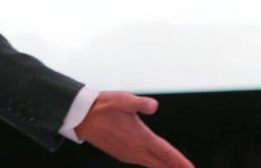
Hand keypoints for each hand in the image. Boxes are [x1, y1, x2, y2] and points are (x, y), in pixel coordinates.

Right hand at [76, 91, 193, 167]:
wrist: (81, 117)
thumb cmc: (102, 106)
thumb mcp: (122, 99)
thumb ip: (139, 103)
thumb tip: (154, 106)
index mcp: (140, 137)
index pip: (165, 152)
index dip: (179, 161)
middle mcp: (135, 149)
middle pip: (161, 162)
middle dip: (175, 167)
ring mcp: (127, 153)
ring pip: (151, 164)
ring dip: (164, 167)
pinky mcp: (121, 154)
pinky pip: (142, 162)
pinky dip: (152, 164)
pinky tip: (155, 163)